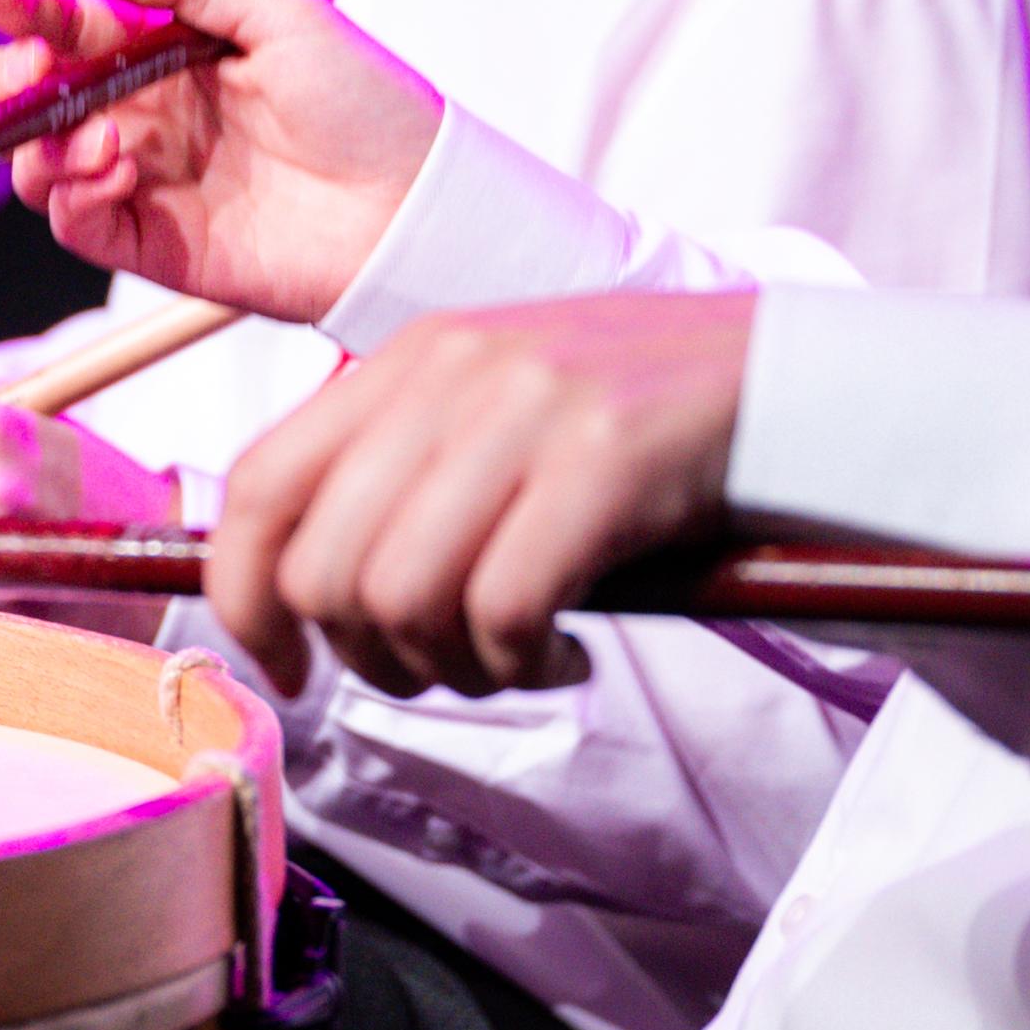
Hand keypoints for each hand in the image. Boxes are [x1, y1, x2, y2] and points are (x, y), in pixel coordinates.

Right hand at [0, 0, 443, 324]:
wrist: (410, 209)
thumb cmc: (365, 103)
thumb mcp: (284, 12)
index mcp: (166, 54)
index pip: (72, 24)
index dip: (23, 4)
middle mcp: (144, 115)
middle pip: (30, 99)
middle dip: (6, 82)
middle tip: (32, 73)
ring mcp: (144, 181)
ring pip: (36, 164)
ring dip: (42, 146)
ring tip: (105, 138)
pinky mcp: (153, 245)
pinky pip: (74, 224)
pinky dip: (72, 198)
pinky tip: (116, 174)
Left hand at [206, 292, 754, 698]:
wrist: (784, 372)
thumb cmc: (629, 419)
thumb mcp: (488, 415)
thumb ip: (396, 478)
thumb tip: (300, 600)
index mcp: (402, 362)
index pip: (258, 486)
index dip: (245, 598)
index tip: (288, 667)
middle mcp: (447, 373)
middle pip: (324, 569)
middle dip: (369, 658)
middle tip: (440, 667)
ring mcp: (524, 411)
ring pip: (401, 596)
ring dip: (451, 668)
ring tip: (513, 658)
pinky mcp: (604, 458)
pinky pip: (503, 605)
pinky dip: (521, 661)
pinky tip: (566, 649)